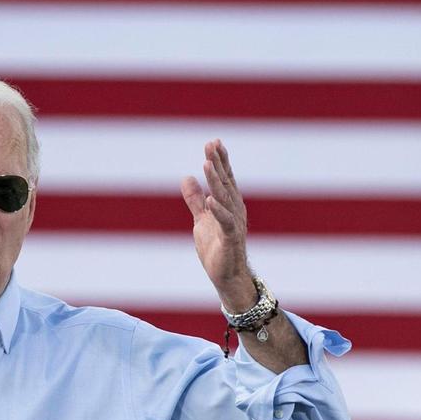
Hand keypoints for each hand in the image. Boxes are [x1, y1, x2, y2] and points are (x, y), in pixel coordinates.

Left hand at [180, 139, 253, 310]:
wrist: (227, 277)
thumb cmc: (217, 248)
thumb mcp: (201, 220)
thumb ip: (194, 199)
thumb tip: (186, 177)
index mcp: (229, 205)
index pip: (224, 179)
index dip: (220, 161)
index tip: (213, 142)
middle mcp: (235, 211)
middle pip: (226, 183)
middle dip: (219, 163)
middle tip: (211, 144)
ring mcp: (234, 224)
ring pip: (225, 199)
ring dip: (216, 181)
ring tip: (207, 164)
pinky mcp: (231, 240)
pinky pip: (225, 222)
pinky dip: (218, 211)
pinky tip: (210, 199)